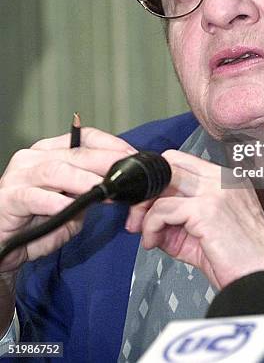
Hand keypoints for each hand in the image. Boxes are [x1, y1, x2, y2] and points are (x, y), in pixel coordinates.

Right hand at [0, 128, 136, 273]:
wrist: (3, 245)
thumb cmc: (36, 221)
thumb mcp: (71, 204)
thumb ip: (89, 193)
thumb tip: (119, 187)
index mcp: (51, 151)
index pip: (85, 138)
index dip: (111, 144)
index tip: (131, 156)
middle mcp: (34, 157)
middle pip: (76, 153)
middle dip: (105, 161)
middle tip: (127, 172)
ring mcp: (19, 176)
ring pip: (57, 170)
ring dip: (84, 180)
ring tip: (104, 189)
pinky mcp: (9, 198)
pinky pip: (34, 196)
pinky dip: (55, 201)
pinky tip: (69, 206)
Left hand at [125, 149, 263, 335]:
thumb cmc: (243, 262)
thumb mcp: (207, 233)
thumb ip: (181, 220)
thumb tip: (149, 221)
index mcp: (226, 179)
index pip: (181, 162)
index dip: (160, 182)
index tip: (148, 206)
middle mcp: (222, 178)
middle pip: (169, 165)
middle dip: (147, 192)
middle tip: (137, 218)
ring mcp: (216, 191)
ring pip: (163, 185)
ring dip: (145, 212)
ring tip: (147, 236)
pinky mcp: (207, 210)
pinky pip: (163, 210)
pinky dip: (151, 227)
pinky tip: (153, 243)